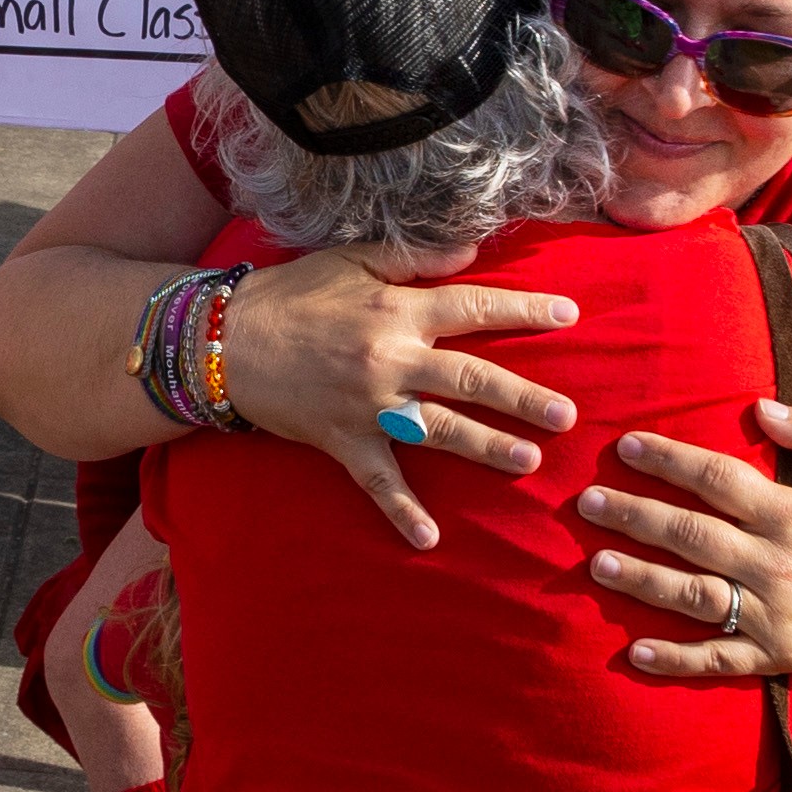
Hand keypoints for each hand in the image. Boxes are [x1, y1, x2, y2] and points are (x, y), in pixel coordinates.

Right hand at [216, 245, 583, 549]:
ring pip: (438, 430)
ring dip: (485, 448)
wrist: (223, 343)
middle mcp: (389, 360)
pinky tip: (429, 539)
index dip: (524, 311)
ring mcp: (368, 406)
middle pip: (470, 379)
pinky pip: (378, 481)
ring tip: (528, 462)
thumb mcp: (349, 261)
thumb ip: (412, 257)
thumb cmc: (288, 296)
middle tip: (566, 415)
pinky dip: (402, 512)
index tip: (569, 317)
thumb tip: (472, 251)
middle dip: (522, 398)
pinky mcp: (343, 440)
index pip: (473, 308)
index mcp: (395, 311)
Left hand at [577, 401, 791, 677]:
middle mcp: (776, 562)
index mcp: (791, 513)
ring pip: (694, 595)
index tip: (626, 445)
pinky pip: (718, 658)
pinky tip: (633, 652)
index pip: (717, 479)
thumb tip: (761, 405)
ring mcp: (774, 612)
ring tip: (596, 564)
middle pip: (692, 534)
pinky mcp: (775, 654)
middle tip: (586, 502)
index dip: (670, 460)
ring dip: (642, 580)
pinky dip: (676, 658)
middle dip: (634, 516)